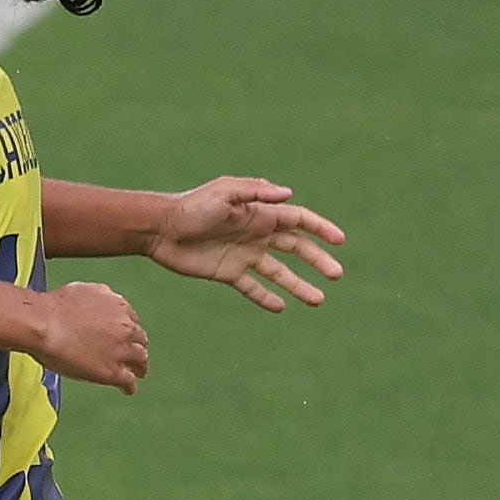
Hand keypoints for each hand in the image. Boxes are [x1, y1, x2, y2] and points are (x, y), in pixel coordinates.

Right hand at [34, 280, 150, 393]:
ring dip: (139, 366)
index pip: (131, 320)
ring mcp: (120, 350)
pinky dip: (130, 386)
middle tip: (134, 356)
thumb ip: (100, 297)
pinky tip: (127, 389)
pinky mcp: (112, 371)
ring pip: (140, 360)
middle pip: (139, 340)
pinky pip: (128, 381)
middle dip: (137, 347)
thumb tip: (103, 302)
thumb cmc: (55, 307)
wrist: (44, 324)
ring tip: (137, 373)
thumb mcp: (84, 290)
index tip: (125, 336)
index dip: (128, 330)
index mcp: (118, 306)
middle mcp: (125, 327)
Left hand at [143, 175, 346, 310]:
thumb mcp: (224, 192)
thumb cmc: (191, 205)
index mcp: (260, 213)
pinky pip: (253, 288)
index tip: (340, 241)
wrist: (160, 228)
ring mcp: (244, 255)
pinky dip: (267, 297)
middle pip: (296, 248)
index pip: (298, 220)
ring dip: (299, 285)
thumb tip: (288, 194)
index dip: (321, 229)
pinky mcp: (229, 273)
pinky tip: (281, 307)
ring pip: (280, 273)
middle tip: (337, 275)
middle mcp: (257, 234)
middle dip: (318, 260)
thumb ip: (255, 192)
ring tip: (318, 300)